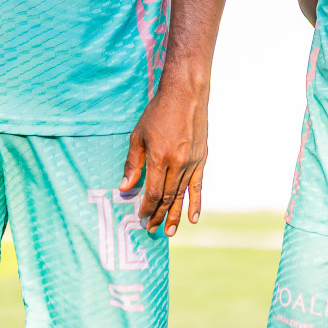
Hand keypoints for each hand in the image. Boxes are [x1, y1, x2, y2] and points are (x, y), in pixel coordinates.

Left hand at [119, 78, 207, 236]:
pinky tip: (192, 218)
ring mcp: (192, 162)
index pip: (154, 191)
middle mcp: (178, 163)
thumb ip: (133, 164)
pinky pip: (198, 186)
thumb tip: (125, 188)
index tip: (140, 216)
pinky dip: (195, 203)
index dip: (147, 207)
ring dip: (175, 214)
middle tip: (151, 228)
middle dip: (158, 214)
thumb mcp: (138, 135)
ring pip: (182, 195)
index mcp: (160, 157)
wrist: (186, 95)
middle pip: (168, 197)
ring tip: (169, 231)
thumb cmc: (158, 112)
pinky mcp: (201, 159)